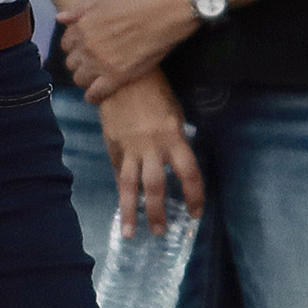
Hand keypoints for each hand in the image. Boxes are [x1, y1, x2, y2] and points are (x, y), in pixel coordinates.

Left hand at [59, 0, 196, 103]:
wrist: (164, 11)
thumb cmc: (136, 0)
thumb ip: (79, 10)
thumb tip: (60, 18)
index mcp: (81, 27)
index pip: (66, 45)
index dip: (76, 47)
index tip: (85, 49)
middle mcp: (87, 46)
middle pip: (72, 63)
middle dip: (80, 62)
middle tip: (93, 63)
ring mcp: (100, 63)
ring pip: (80, 79)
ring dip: (86, 78)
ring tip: (97, 77)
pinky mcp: (117, 77)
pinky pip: (95, 93)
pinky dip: (94, 96)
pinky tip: (97, 95)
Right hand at [96, 71, 202, 233]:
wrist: (121, 74)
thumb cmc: (154, 91)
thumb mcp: (173, 114)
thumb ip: (174, 142)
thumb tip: (173, 167)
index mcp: (173, 136)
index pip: (189, 174)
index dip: (195, 196)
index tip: (195, 213)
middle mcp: (152, 146)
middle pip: (156, 187)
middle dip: (159, 213)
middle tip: (161, 232)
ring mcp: (130, 147)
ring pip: (130, 186)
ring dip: (130, 212)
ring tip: (131, 233)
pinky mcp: (112, 144)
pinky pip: (118, 172)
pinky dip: (121, 188)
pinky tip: (122, 203)